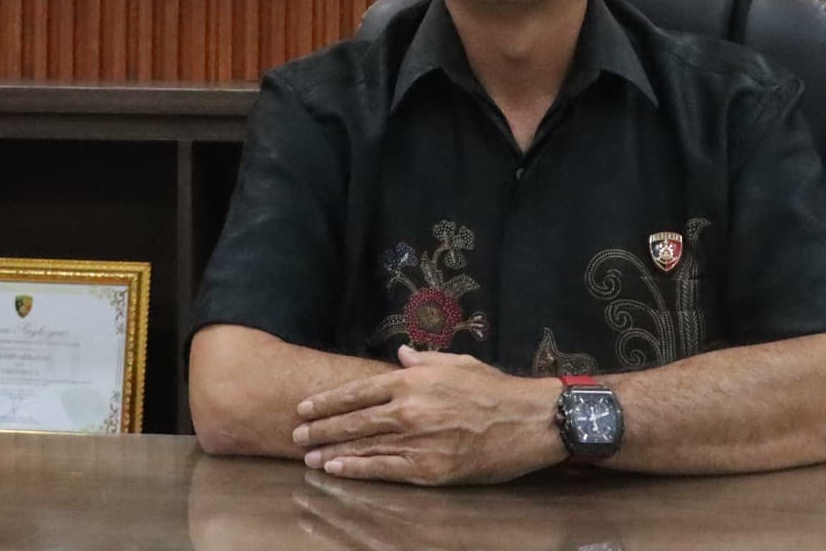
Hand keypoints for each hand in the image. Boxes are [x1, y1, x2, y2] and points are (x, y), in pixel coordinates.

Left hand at [293, 346, 563, 485]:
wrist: (529, 420)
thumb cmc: (495, 390)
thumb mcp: (457, 363)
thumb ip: (423, 360)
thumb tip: (401, 355)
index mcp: (414, 381)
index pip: (359, 391)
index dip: (328, 401)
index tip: (304, 407)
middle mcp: (409, 409)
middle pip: (353, 420)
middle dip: (320, 428)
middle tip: (296, 435)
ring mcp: (418, 441)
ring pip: (363, 447)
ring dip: (331, 452)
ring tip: (308, 457)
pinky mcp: (430, 469)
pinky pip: (385, 470)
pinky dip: (357, 470)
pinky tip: (337, 471)